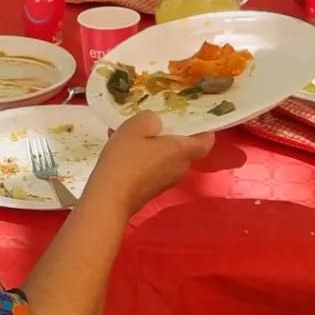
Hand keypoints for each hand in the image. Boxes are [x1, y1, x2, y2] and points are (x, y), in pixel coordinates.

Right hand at [84, 110, 213, 216]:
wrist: (108, 198)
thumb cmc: (126, 159)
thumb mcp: (137, 125)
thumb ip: (151, 118)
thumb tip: (156, 123)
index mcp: (181, 151)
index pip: (206, 141)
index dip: (204, 128)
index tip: (195, 117)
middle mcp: (178, 168)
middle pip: (182, 147)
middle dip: (170, 133)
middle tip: (155, 119)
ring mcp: (164, 182)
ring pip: (163, 157)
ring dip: (151, 144)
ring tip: (128, 131)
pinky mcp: (148, 190)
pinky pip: (150, 167)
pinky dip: (140, 157)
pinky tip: (118, 148)